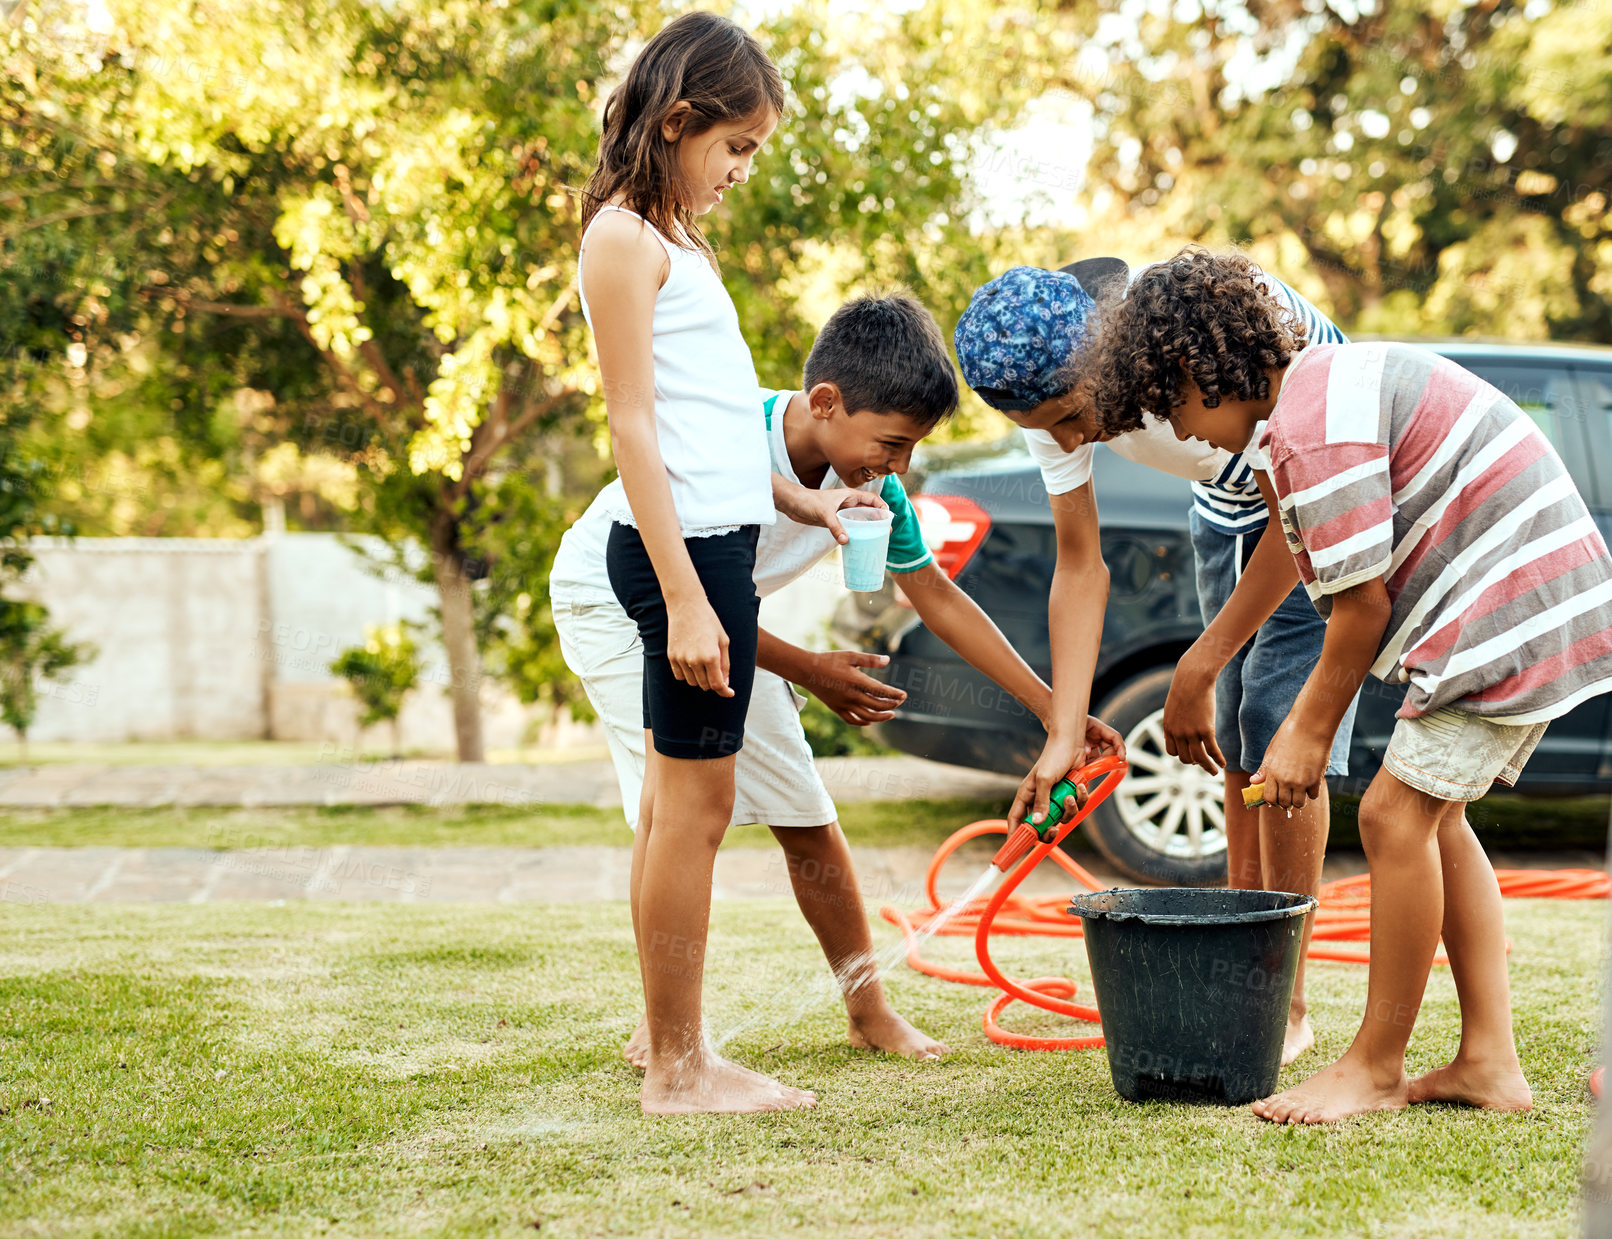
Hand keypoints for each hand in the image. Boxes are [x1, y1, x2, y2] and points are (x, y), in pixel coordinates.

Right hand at [666, 596, 730, 695]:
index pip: (717, 685)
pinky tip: (692, 664)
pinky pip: (680, 676)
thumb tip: (725, 682)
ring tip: (704, 664)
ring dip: (700, 679)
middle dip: (713, 682)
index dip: (725, 691)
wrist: (686, 606)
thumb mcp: (723, 641)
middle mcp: (695, 660)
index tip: (730, 693)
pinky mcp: (671, 657)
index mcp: (711, 656)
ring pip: (692, 682)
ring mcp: (681, 659)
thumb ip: (725, 664)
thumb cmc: (708, 621)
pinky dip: (687, 675)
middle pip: (705, 685)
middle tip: (717, 671)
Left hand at [774, 478, 887, 543]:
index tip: (888, 518)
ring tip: (876, 538)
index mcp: (849, 496)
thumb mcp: (824, 513)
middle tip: (886, 532)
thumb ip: (836, 527)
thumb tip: (846, 541)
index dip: (882, 507)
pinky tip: (858, 541)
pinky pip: (848, 527)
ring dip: (867, 527)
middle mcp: (847, 503)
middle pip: (868, 510)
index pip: (872, 499)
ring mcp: (841, 512)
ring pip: (859, 520)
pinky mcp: (833, 521)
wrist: (792, 503)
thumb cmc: (808, 501)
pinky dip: (854, 533)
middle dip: (878, 520)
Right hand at [802, 650, 905, 723]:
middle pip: (876, 705)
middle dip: (891, 704)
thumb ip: (870, 659)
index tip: (904, 695)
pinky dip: (863, 722)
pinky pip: (851, 720)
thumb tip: (888, 660)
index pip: (880, 691)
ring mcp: (843, 704)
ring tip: (892, 714)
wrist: (807, 670)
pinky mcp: (836, 708)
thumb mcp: (850, 655)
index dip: (894, 694)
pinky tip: (871, 721)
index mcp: (856, 681)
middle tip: (900, 701)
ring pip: (866, 717)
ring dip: (881, 717)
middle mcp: (850, 695)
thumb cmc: (829, 660)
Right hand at [1009, 714, 1123, 828]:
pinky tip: (1080, 786)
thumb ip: (1042, 801)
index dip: (1015, 835)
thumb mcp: (1044, 779)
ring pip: (1061, 818)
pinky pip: (1076, 807)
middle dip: (1049, 830)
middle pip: (1040, 827)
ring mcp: (1055, 799)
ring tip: (1071, 794)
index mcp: (1027, 795)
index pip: (1016, 820)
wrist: (1072, 742)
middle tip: (1054, 829)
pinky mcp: (1070, 795)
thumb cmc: (1053, 757)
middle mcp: (1040, 799)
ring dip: (1069, 809)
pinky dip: (1080, 799)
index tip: (1015, 848)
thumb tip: (1038, 822)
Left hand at [1161, 646, 1224, 774]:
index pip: (1172, 752)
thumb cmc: (1184, 689)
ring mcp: (1191, 732)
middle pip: (1185, 758)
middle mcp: (1178, 733)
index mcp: (1169, 727)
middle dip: (1194, 763)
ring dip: (1208, 768)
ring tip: (1214, 772)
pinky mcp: (1206, 729)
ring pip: (1199, 759)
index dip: (1182, 756)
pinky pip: (1212, 751)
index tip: (1190, 756)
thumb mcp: (1172, 708)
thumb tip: (1169, 737)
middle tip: (1203, 764)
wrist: (1194, 677)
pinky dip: (1218, 759)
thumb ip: (1171, 724)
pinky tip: (1223, 763)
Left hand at [1249, 715, 1331, 810]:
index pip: (1269, 798)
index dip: (1272, 800)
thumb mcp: (1272, 751)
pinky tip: (1310, 783)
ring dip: (1299, 800)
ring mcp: (1301, 781)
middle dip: (1285, 802)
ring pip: (1299, 803)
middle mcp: (1285, 780)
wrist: (1310, 726)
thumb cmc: (1289, 735)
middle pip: (1284, 803)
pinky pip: (1313, 795)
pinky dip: (1312, 792)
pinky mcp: (1316, 779)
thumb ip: (1264, 769)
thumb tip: (1253, 782)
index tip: (1276, 797)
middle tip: (1288, 795)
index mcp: (1272, 772)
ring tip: (1299, 791)